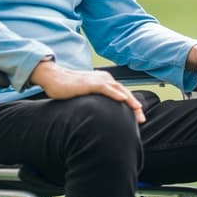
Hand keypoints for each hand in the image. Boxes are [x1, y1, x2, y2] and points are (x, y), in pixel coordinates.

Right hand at [29, 59, 144, 122]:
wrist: (54, 78)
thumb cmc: (68, 87)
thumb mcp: (86, 95)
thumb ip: (96, 101)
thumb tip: (101, 114)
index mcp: (105, 81)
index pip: (122, 94)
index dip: (131, 105)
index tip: (138, 117)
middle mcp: (105, 79)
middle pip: (124, 92)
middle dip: (134, 106)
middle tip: (142, 119)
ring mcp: (98, 80)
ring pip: (119, 90)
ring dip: (130, 101)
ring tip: (138, 111)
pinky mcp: (91, 83)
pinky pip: (106, 88)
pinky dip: (116, 93)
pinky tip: (122, 99)